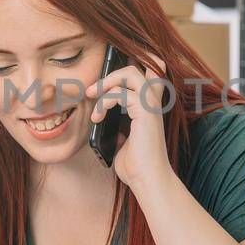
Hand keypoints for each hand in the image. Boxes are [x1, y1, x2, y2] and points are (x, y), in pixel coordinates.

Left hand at [87, 53, 173, 191]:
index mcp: (149, 106)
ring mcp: (151, 105)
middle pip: (140, 65)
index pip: (149, 72)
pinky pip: (120, 93)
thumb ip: (118, 128)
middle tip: (92, 89)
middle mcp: (153, 102)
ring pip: (131, 72)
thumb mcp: (122, 142)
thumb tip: (106, 124)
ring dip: (106, 82)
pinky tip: (97, 118)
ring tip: (91, 96)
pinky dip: (104, 102)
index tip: (106, 78)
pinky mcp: (145, 111)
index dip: (132, 65)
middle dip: (113, 72)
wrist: (147, 179)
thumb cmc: (137, 165)